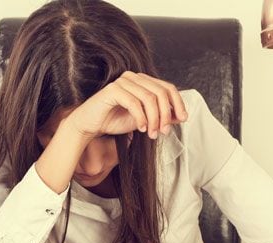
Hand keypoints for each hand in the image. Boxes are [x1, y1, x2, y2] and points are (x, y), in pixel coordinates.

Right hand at [65, 71, 187, 139]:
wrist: (90, 125)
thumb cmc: (114, 120)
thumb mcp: (144, 120)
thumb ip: (160, 116)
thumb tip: (180, 116)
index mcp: (142, 81)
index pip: (167, 87)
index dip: (178, 103)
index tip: (183, 119)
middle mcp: (134, 77)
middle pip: (160, 92)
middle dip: (165, 114)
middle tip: (163, 132)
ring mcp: (123, 82)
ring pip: (149, 98)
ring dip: (154, 119)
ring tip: (152, 134)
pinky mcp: (113, 90)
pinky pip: (134, 103)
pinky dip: (141, 118)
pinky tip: (141, 129)